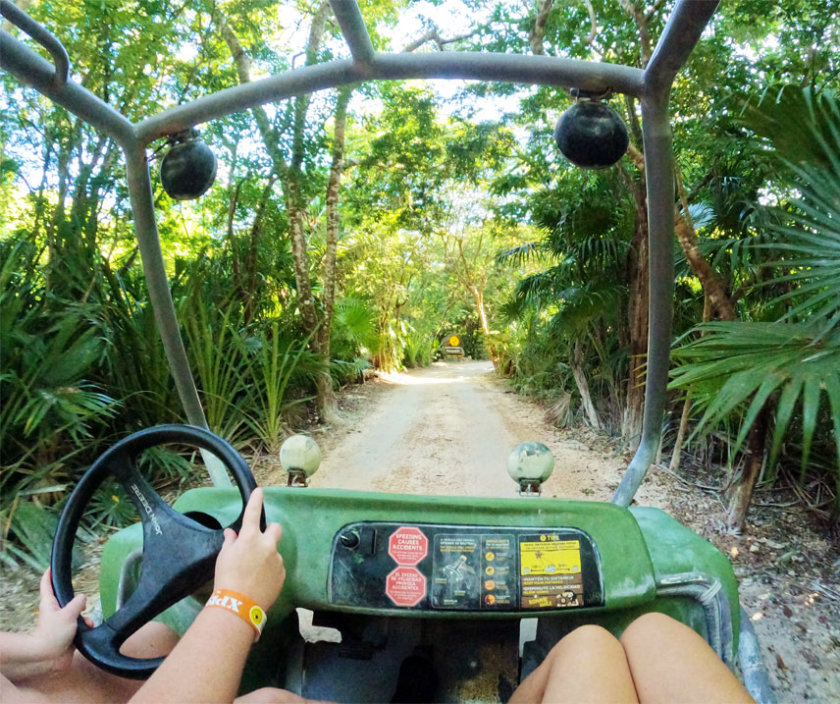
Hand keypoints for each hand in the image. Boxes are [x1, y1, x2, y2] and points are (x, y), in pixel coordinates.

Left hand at [29, 568, 92, 675]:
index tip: (52, 566)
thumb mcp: (68, 613)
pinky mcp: (67, 634)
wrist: (48, 658)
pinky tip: (89, 630)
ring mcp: (60, 623)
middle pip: (66, 600)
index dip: (49, 575)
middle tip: (83, 601)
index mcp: (49, 603)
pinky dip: (86, 627)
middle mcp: (54, 611)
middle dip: (78, 601)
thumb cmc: (52, 634)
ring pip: (76, 613)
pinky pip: (80, 626)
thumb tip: (83, 598)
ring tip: (87, 622)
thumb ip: (78, 602)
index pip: (47, 585)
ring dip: (84, 617)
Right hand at [213, 488, 284, 609]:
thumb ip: (231, 542)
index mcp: (250, 538)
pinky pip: (277, 567)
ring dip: (267, 555)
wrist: (238, 605)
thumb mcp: (223, 557)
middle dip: (270, 531)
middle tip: (260, 541)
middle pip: (276, 528)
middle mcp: (267, 545)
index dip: (256, 500)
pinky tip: (260, 581)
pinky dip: (270, 570)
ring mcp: (277, 559)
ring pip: (274, 551)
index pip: (253, 513)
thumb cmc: (226, 578)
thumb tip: (232, 533)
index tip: (260, 491)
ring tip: (255, 572)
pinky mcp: (282, 574)